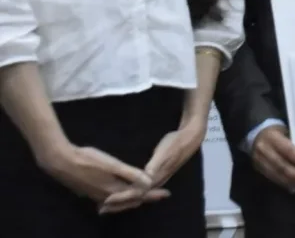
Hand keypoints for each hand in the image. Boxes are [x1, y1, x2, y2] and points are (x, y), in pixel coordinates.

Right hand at [38, 141, 167, 210]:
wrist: (61, 162)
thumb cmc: (88, 160)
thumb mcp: (112, 165)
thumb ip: (130, 174)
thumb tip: (148, 183)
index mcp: (114, 190)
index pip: (139, 195)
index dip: (153, 194)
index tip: (167, 194)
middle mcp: (106, 196)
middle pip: (131, 201)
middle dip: (146, 198)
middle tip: (160, 194)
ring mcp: (96, 195)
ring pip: (120, 202)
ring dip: (133, 199)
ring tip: (144, 196)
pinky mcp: (89, 192)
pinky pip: (110, 200)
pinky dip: (120, 200)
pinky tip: (119, 197)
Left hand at [99, 119, 205, 213]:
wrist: (190, 138)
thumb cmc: (176, 143)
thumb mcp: (164, 152)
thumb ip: (155, 165)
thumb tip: (146, 179)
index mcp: (156, 178)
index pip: (137, 192)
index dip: (122, 197)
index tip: (107, 200)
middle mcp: (156, 181)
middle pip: (136, 195)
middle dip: (120, 201)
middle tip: (102, 206)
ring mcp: (157, 177)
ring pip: (139, 192)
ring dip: (125, 196)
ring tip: (109, 199)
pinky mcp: (157, 172)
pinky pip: (141, 186)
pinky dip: (131, 188)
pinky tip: (125, 186)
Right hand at [251, 125, 294, 192]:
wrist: (256, 135)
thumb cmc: (277, 132)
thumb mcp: (285, 131)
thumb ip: (294, 142)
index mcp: (272, 137)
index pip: (286, 149)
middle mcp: (263, 149)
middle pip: (280, 165)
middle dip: (294, 175)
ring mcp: (258, 160)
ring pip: (275, 174)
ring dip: (289, 182)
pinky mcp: (258, 169)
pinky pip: (271, 178)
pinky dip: (283, 184)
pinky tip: (292, 187)